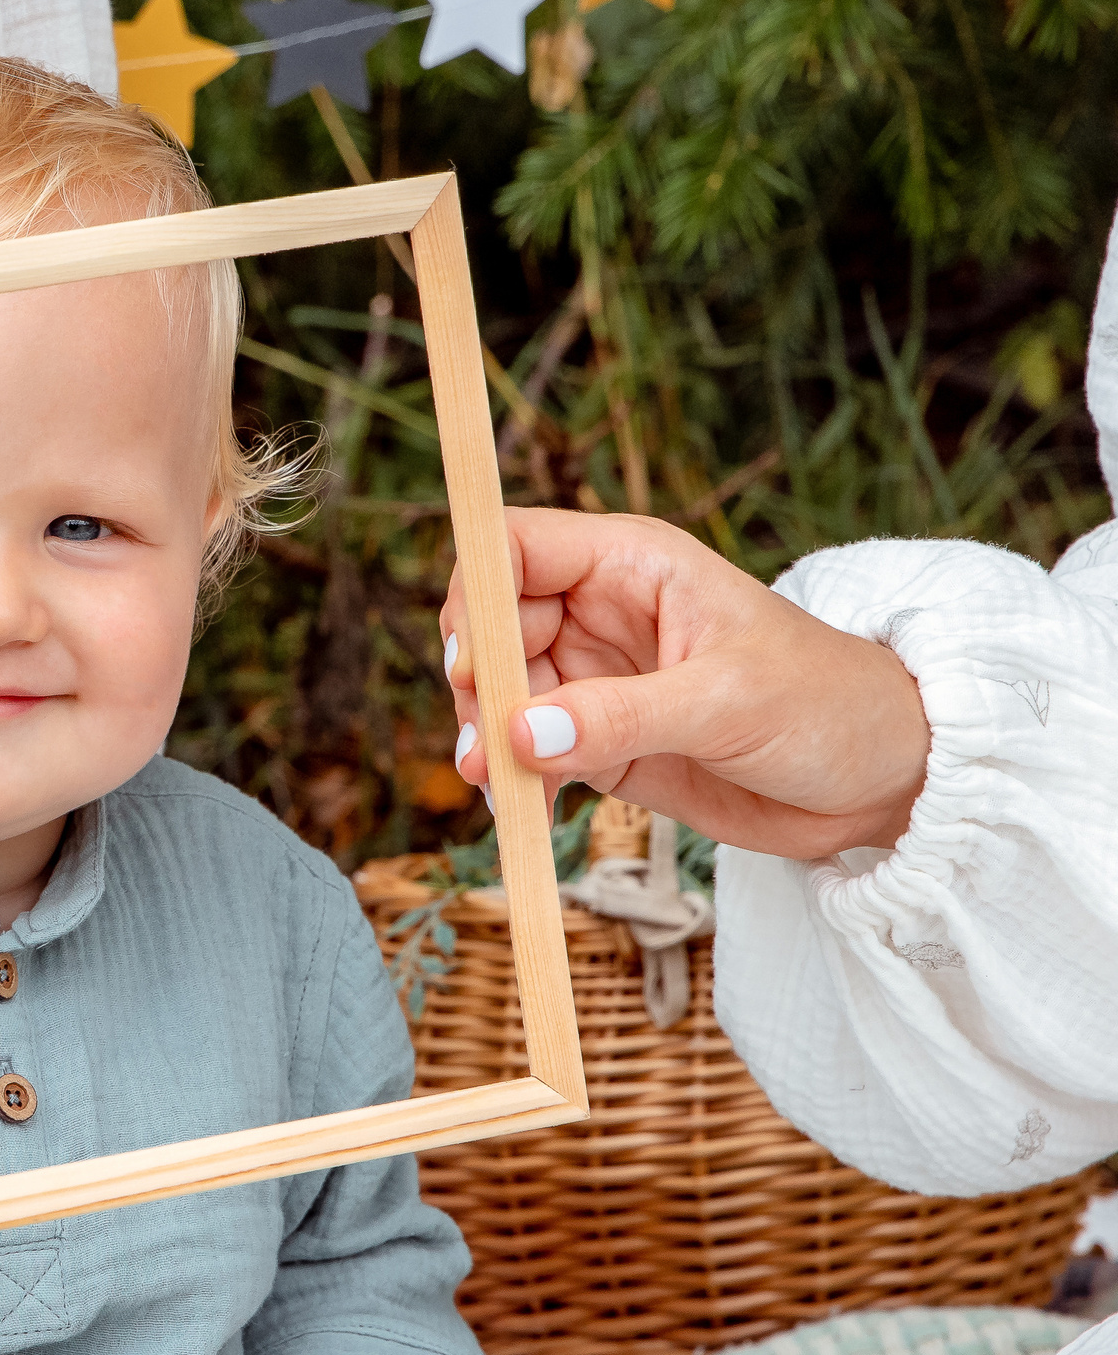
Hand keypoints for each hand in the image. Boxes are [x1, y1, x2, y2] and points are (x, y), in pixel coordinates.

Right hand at [441, 510, 929, 858]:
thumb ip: (620, 716)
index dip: (479, 594)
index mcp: (633, 566)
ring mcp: (597, 680)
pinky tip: (522, 807)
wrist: (881, 778)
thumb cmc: (827, 706)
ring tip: (497, 785)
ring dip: (486, 739)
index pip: (518, 547)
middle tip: (484, 743)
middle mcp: (602, 614)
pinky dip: (514, 779)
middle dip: (476, 684)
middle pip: (493, 627)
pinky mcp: (601, 742)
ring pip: (501, 695)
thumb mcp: (727, 703)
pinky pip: (530, 752)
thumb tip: (520, 734)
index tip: (473, 664)